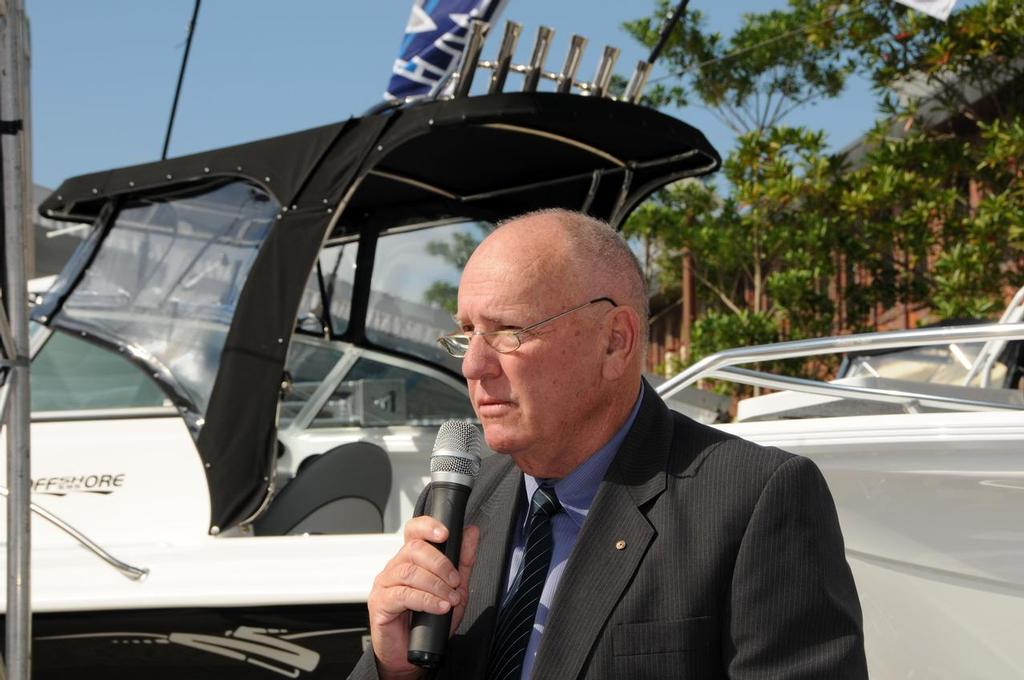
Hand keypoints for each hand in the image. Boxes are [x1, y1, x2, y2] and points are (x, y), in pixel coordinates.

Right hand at [367, 516, 479, 679]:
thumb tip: (471, 533)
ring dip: (436, 585)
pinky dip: (426, 600)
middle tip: (455, 581)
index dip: (428, 527)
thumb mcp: (454, 589)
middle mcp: (395, 567)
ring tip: (450, 598)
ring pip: (409, 571)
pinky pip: (403, 595)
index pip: (414, 531)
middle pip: (414, 549)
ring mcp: (385, 584)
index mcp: (410, 559)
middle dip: (441, 564)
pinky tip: (439, 607)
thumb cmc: (428, 622)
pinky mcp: (380, 603)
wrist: (410, 655)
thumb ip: (463, 561)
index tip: (445, 534)